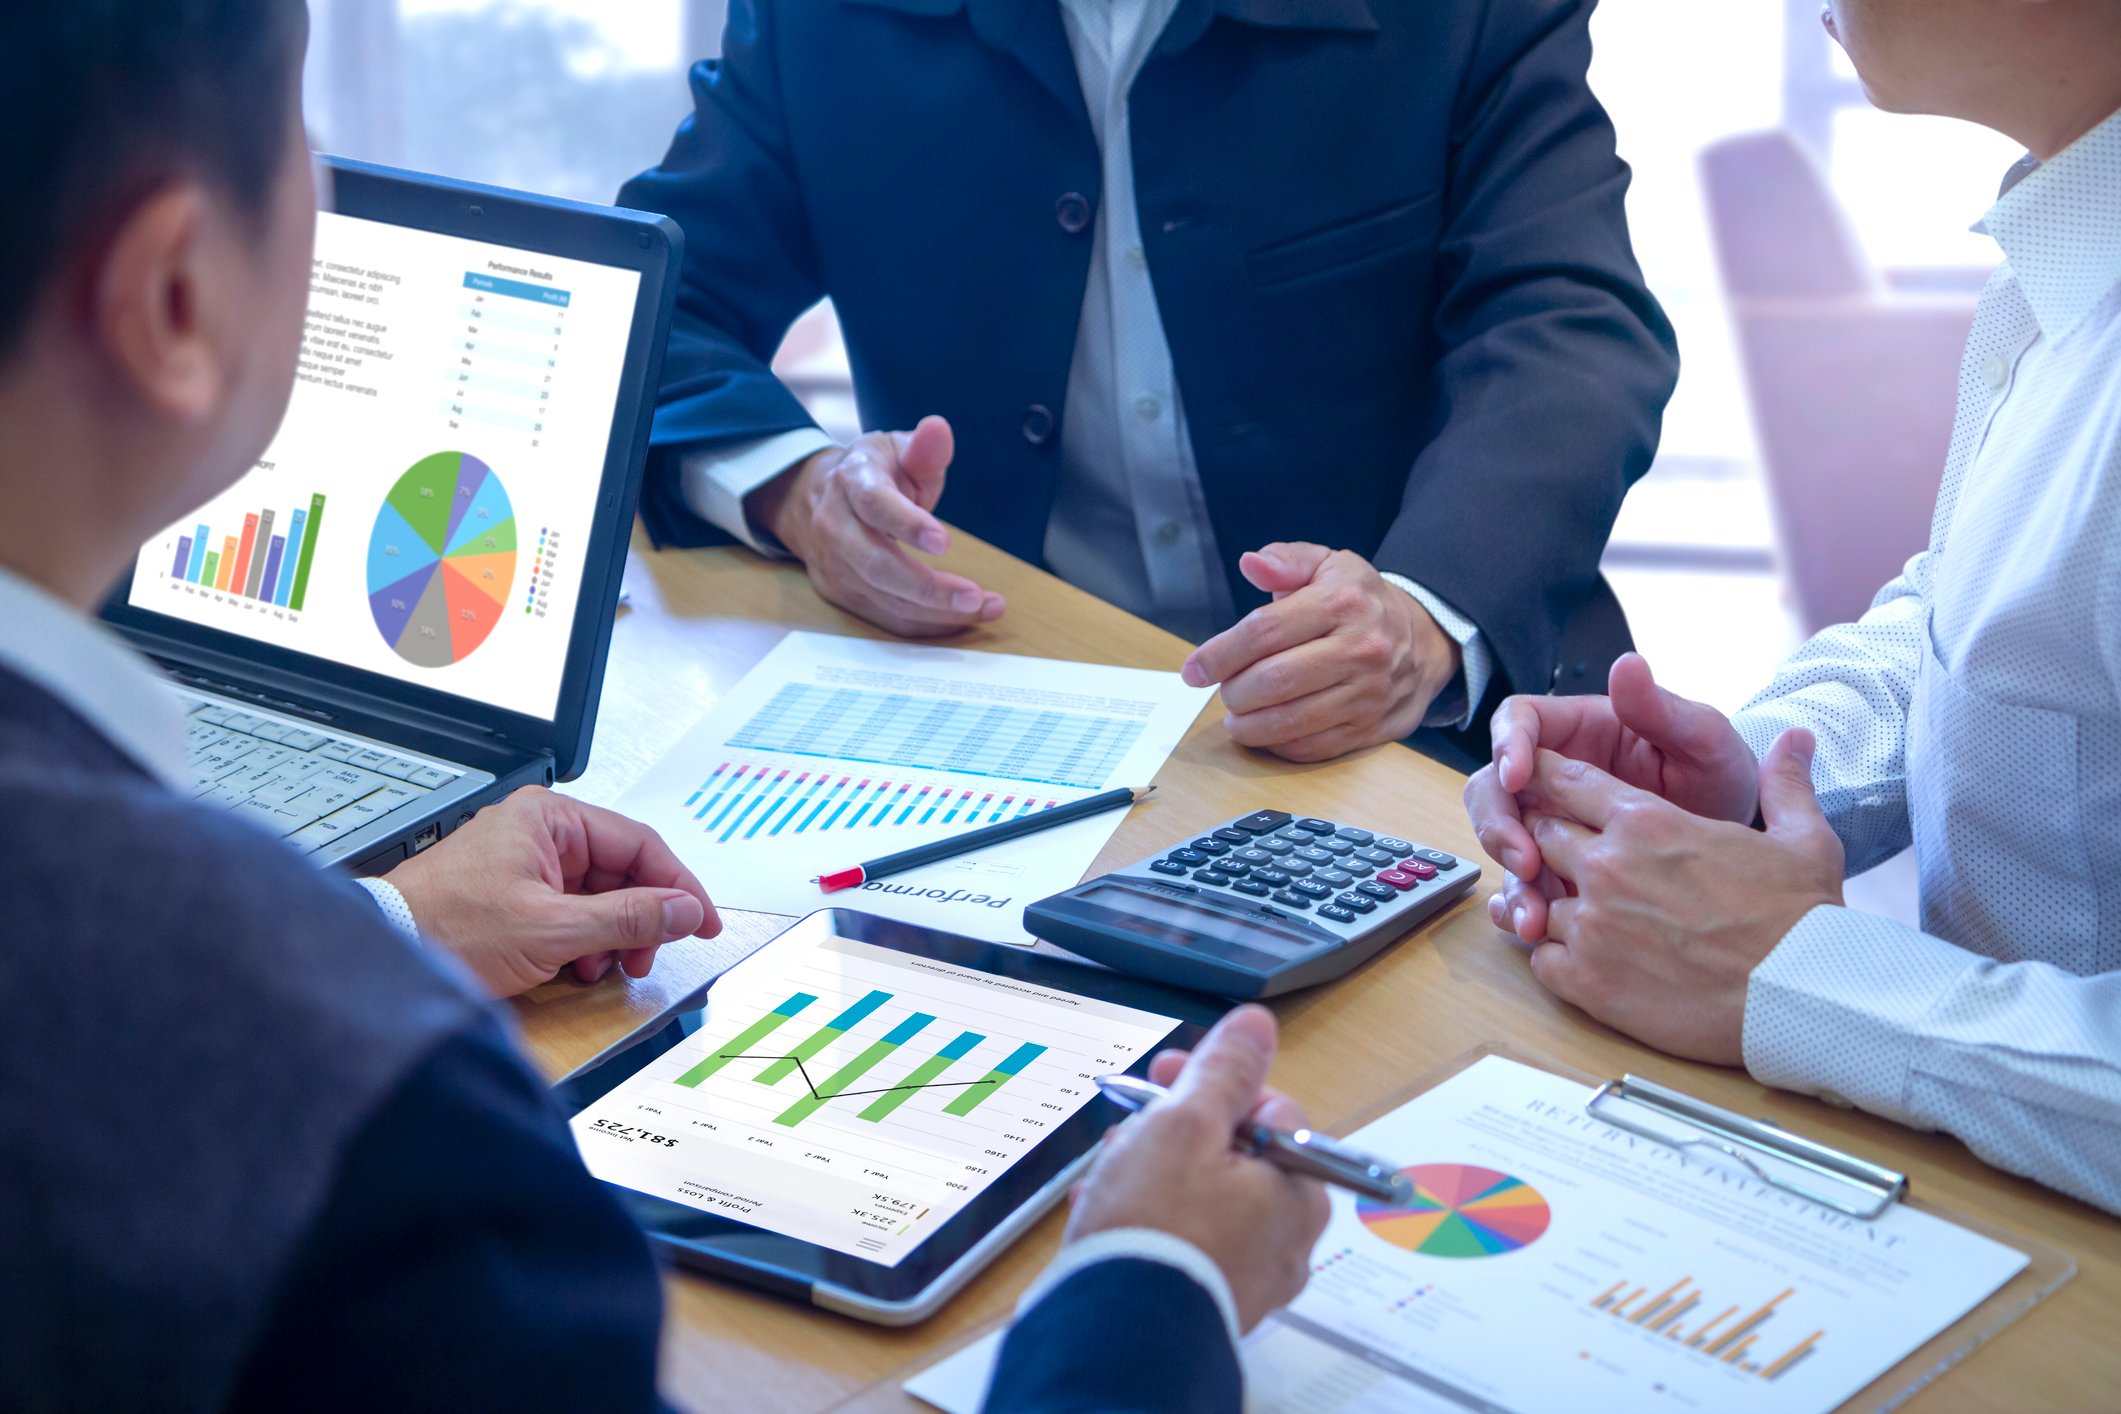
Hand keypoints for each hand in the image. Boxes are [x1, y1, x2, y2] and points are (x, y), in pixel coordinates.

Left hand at [385, 787, 721, 997]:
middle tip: (648, 956)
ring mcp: (528, 864)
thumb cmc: (445, 927)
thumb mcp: (551, 929)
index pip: (641, 844)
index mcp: (550, 818)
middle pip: (623, 872)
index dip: (679, 886)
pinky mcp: (517, 895)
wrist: (384, 955)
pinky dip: (584, 943)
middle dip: (640, 920)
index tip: (702, 920)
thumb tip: (683, 911)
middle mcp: (541, 833)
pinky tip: (576, 968)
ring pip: (600, 897)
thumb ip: (627, 919)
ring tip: (602, 968)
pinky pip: (573, 912)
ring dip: (611, 937)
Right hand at [744, 415, 1005, 636]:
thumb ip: (923, 449)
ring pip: (883, 599)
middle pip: (877, 565)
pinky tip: (961, 617)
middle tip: (974, 597)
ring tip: (984, 607)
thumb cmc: (869, 473)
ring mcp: (834, 565)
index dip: (908, 524)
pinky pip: (884, 618)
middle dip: (928, 588)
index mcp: (852, 482)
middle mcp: (836, 526)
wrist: (809, 499)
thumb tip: (938, 429)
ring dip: (936, 612)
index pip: (875, 505)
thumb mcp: (895, 449)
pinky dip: (925, 624)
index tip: (944, 542)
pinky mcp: (840, 593)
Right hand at [1063, 1005, 1329, 1331]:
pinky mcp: (1210, 1300)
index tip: (1167, 1076)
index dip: (1213, 1085)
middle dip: (1178, 1130)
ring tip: (1109, 1170)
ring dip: (1156, 1172)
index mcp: (1297, 1189)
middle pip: (1237, 1155)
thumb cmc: (1155, 1227)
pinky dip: (1152, 1219)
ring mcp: (1250, 1275)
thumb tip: (1255, 1026)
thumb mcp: (1185, 1122)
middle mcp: (1287, 1238)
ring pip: (1206, 1197)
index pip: (1269, 1109)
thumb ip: (1224, 1069)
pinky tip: (1107, 1212)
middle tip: (1131, 1123)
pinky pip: (1188, 1241)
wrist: (1115, 1331)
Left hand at [1181, 543, 1459, 762]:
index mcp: (1342, 602)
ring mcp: (1369, 692)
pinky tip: (1266, 730)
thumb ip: (1287, 560)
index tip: (1194, 670)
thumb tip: (1252, 564)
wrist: (1426, 639)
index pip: (1264, 632)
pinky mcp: (1372, 728)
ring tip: (1236, 716)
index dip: (1219, 654)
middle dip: (1234, 692)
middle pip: (1273, 680)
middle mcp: (1361, 648)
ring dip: (1249, 724)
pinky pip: (1312, 746)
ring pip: (1290, 720)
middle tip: (1224, 691)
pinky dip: (1279, 744)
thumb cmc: (1361, 601)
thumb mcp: (1329, 565)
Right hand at [1465, 654, 1759, 941]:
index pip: (1518, 721)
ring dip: (1509, 876)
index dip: (1507, 745)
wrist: (1740, 851)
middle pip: (1492, 786)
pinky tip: (1532, 926)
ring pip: (1501, 840)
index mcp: (1579, 730)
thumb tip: (1627, 665)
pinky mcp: (1556, 866)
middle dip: (1498, 824)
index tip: (1518, 775)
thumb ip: (1662, 708)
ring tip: (1534, 914)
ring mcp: (1550, 823)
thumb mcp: (1704, 741)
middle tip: (1524, 858)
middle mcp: (1553, 776)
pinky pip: (1522, 882)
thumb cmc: (1721, 779)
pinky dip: (1521, 904)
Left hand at [1506, 734, 1843, 1064]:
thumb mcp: (1803, 838)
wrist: (1801, 997)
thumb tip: (1795, 738)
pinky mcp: (1587, 981)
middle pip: (1542, 836)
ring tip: (1585, 915)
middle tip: (1572, 857)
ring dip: (1554, 903)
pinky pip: (1540, 958)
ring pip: (1536, 899)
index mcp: (1646, 822)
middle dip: (1552, 841)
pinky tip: (1583, 958)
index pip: (1567, 782)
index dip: (1550, 781)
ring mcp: (1591, 926)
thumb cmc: (1802, 920)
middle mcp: (1607, 867)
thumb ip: (1784, 783)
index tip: (1544, 786)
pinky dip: (1554, 956)